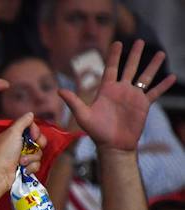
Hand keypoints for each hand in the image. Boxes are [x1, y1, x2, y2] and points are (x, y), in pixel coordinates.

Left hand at [0, 113, 46, 189]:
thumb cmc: (4, 153)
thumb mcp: (13, 132)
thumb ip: (23, 122)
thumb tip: (30, 114)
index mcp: (14, 135)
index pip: (33, 129)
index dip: (36, 132)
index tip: (34, 136)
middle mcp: (19, 145)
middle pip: (39, 141)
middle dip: (37, 146)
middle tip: (30, 149)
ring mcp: (22, 157)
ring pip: (38, 154)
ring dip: (31, 158)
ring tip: (21, 162)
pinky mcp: (24, 168)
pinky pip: (36, 165)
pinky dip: (30, 167)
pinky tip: (23, 169)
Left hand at [59, 40, 175, 151]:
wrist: (113, 146)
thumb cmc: (97, 132)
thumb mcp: (83, 115)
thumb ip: (73, 101)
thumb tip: (59, 90)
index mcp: (107, 90)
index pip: (111, 68)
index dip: (114, 56)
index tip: (117, 42)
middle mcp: (121, 90)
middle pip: (129, 68)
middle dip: (134, 54)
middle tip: (140, 40)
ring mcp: (133, 97)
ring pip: (145, 77)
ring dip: (153, 65)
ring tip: (161, 53)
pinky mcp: (143, 105)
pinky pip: (155, 93)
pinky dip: (163, 85)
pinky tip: (172, 77)